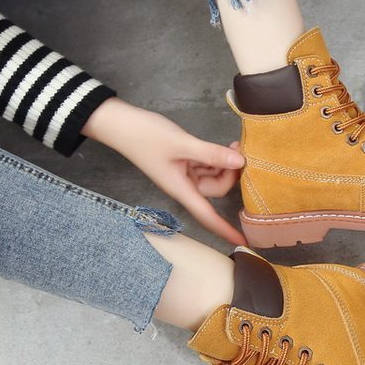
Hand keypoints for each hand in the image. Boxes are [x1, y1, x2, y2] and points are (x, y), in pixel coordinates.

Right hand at [82, 97, 245, 243]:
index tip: (244, 242)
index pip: (207, 216)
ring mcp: (185, 173)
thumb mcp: (181, 143)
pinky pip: (208, 164)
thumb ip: (211, 153)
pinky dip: (217, 156)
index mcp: (181, 189)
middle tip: (239, 150)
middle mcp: (185, 185)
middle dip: (230, 173)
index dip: (225, 230)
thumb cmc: (144, 136)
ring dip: (225, 162)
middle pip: (217, 189)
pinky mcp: (185, 160)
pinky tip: (224, 145)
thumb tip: (240, 162)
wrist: (120, 123)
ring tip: (233, 144)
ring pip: (214, 175)